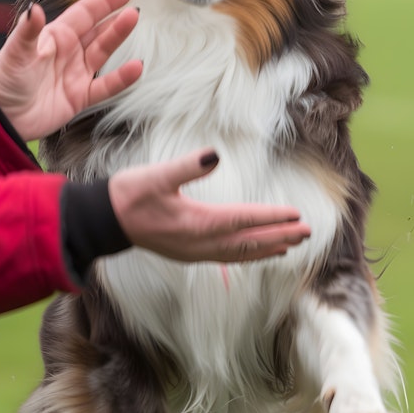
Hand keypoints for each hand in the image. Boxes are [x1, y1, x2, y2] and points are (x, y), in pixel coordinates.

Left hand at [0, 0, 141, 141]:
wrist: (2, 118)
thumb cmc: (5, 82)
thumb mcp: (15, 54)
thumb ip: (27, 32)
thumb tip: (33, 8)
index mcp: (55, 36)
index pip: (83, 13)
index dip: (102, 2)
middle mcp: (69, 52)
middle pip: (97, 31)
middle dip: (115, 18)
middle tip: (134, 6)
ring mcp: (77, 73)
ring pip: (103, 52)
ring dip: (118, 37)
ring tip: (133, 21)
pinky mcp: (81, 96)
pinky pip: (106, 85)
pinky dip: (121, 78)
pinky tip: (136, 67)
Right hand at [108, 149, 310, 262]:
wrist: (105, 220)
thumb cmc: (130, 194)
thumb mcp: (156, 175)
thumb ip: (186, 166)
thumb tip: (213, 154)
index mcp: (196, 224)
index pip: (243, 220)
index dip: (271, 217)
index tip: (296, 215)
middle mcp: (200, 244)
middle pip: (248, 243)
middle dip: (280, 237)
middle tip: (308, 232)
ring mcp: (195, 252)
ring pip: (240, 255)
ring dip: (268, 248)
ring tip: (292, 244)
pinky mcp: (189, 253)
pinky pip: (228, 258)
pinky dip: (249, 254)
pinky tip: (257, 250)